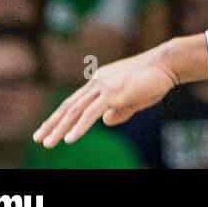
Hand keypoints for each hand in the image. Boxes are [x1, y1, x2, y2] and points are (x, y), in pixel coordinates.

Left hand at [33, 37, 204, 146]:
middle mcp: (98, 81)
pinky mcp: (113, 93)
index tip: (48, 128)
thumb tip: (105, 122)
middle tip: (38, 138)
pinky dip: (79, 127)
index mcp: (101, 80)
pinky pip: (91, 114)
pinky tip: (69, 139)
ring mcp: (104, 86)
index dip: (60, 115)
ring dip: (60, 128)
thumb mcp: (134, 98)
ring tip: (48, 143)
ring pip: (76, 111)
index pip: (75, 100)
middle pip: (70, 105)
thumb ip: (119, 110)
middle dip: (52, 123)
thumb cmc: (155, 79)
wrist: (168, 63)